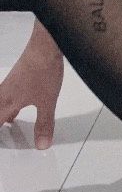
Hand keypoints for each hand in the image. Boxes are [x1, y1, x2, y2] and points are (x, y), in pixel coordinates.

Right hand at [0, 18, 63, 148]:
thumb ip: (44, 124)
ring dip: (1, 117)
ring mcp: (8, 86)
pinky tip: (16, 111)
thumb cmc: (43, 72)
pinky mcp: (15, 79)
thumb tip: (41, 145)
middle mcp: (3, 95)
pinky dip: (7, 109)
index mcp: (7, 103)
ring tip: (5, 128)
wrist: (45, 47)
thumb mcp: (47, 102)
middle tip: (4, 137)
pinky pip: (5, 98)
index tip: (2, 144)